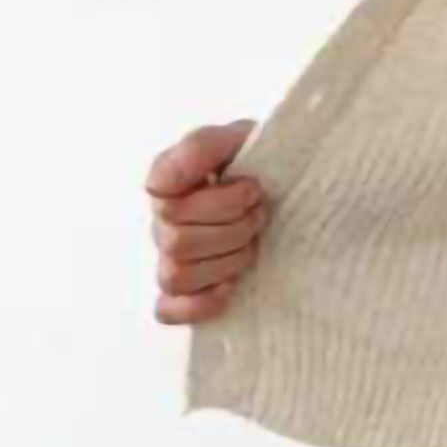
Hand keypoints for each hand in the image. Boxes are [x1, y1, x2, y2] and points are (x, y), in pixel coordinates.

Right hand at [147, 119, 268, 323]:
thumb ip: (203, 146)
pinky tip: (229, 286)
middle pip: (177, 240)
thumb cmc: (262, 162)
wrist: (289, 188)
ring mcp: (169, 256)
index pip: (161, 193)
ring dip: (228, 260)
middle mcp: (163, 219)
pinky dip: (199, 304)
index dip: (217, 197)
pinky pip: (167, 308)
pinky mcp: (182, 290)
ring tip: (254, 241)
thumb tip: (158, 184)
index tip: (252, 184)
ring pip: (177, 274)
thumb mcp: (242, 138)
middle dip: (235, 227)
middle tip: (262, 212)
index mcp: (170, 177)